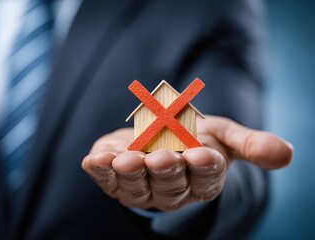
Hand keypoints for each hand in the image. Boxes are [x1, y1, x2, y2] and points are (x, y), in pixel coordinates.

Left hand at [81, 116, 292, 210]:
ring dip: (128, 174)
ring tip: (124, 161)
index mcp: (200, 178)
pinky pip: (106, 178)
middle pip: (168, 183)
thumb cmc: (197, 137)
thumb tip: (287, 154)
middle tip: (162, 158)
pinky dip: (99, 169)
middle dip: (165, 170)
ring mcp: (140, 184)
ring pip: (135, 186)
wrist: (164, 135)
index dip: (204, 167)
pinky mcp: (115, 175)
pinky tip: (92, 160)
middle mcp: (170, 187)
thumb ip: (251, 145)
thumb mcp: (226, 136)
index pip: (205, 177)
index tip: (204, 155)